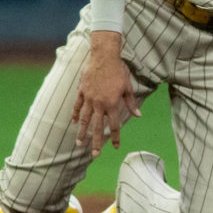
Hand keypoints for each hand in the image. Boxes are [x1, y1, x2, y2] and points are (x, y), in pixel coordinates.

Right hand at [72, 31, 141, 157]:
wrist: (104, 57)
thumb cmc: (118, 71)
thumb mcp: (128, 87)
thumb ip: (131, 103)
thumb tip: (138, 115)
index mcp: (111, 104)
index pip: (114, 125)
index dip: (115, 137)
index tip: (116, 147)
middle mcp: (99, 104)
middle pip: (96, 127)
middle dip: (96, 142)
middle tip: (95, 155)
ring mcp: (88, 98)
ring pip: (83, 119)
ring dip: (82, 132)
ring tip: (79, 144)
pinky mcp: (81, 92)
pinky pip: (77, 106)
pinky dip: (74, 115)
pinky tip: (73, 123)